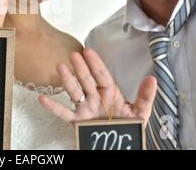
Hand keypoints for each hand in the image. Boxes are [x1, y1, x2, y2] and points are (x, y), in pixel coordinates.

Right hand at [38, 49, 156, 125]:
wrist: (119, 145)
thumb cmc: (128, 127)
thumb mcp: (139, 112)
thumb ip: (145, 97)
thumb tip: (152, 79)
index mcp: (110, 93)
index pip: (102, 75)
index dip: (96, 64)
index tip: (89, 51)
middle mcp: (95, 98)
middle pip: (87, 81)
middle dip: (81, 68)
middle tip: (74, 55)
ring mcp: (85, 109)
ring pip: (74, 92)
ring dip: (67, 81)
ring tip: (60, 67)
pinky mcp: (77, 122)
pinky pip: (63, 113)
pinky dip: (53, 107)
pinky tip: (42, 98)